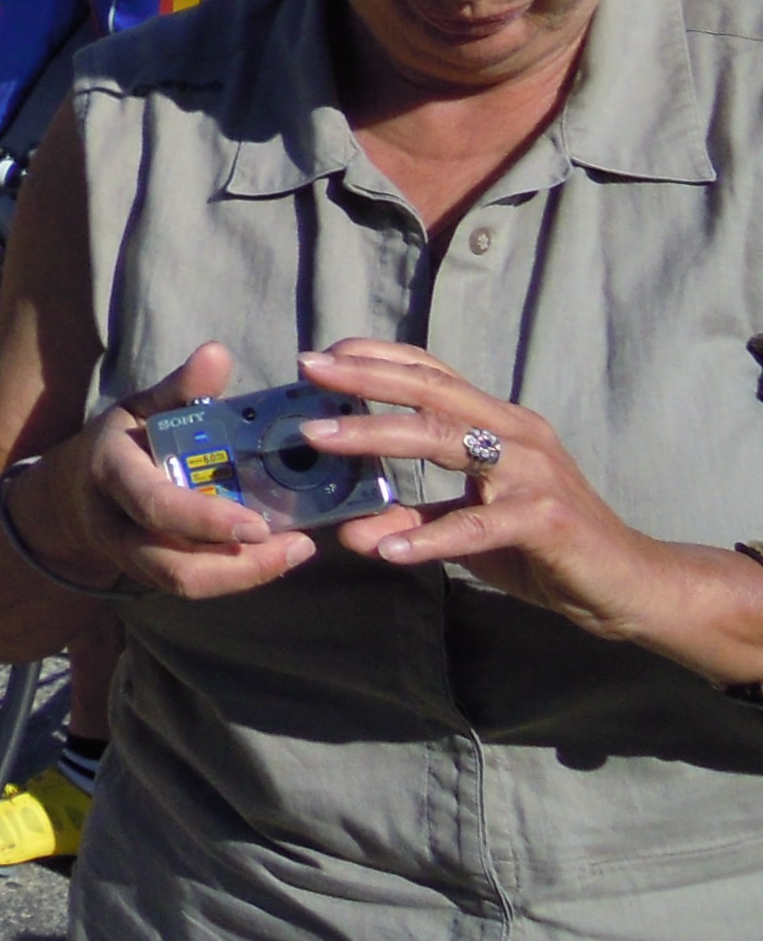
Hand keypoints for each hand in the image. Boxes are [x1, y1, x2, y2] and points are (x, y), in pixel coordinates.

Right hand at [23, 344, 333, 604]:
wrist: (71, 495)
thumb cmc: (120, 442)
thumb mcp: (140, 408)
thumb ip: (179, 388)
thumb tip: (217, 352)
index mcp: (111, 474)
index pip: (155, 506)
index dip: (206, 521)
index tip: (259, 524)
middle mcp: (116, 526)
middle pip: (173, 567)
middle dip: (238, 565)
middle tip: (296, 544)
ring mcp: (132, 559)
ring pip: (188, 584)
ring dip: (247, 575)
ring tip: (296, 550)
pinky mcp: (153, 576)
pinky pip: (197, 584)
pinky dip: (240, 574)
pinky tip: (277, 554)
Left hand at [295, 339, 676, 639]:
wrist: (632, 585)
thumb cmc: (547, 548)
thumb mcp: (469, 531)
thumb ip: (414, 522)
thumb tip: (347, 528)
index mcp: (500, 424)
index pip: (434, 373)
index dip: (379, 359)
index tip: (322, 355)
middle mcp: (517, 434)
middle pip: (433, 391)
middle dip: (366, 377)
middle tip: (308, 370)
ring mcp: (534, 473)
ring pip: (447, 440)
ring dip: (377, 437)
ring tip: (320, 440)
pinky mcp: (547, 519)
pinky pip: (477, 525)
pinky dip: (429, 537)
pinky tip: (386, 550)